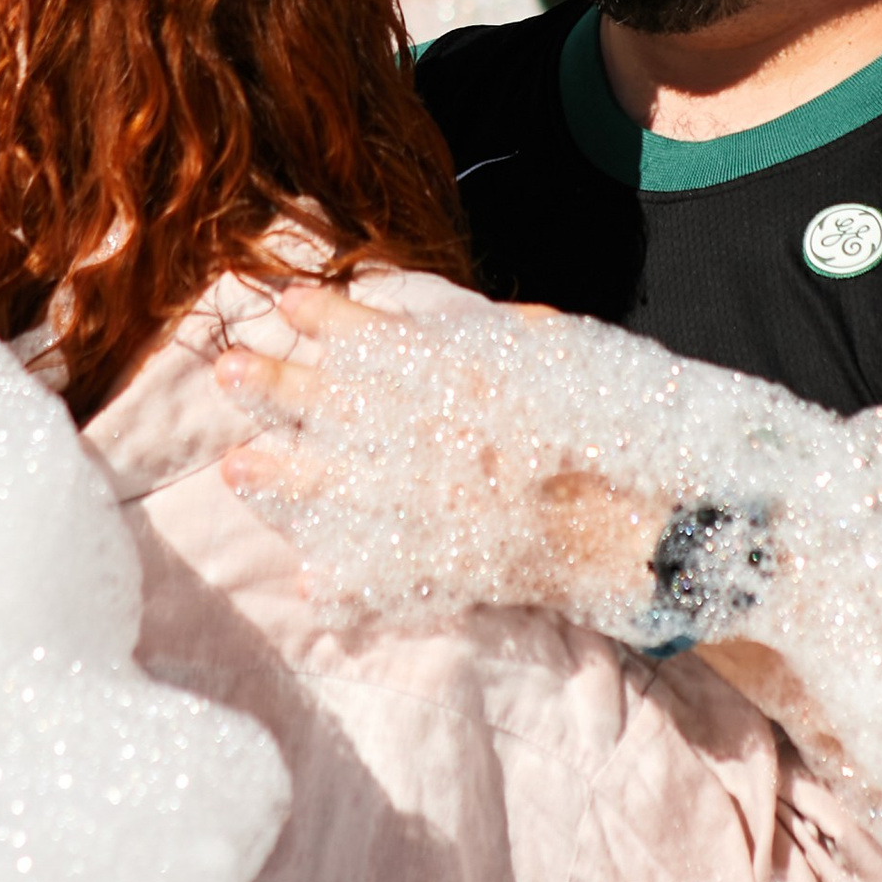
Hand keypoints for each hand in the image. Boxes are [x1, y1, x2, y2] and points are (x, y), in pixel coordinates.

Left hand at [214, 283, 669, 621]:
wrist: (655, 522)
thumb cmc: (612, 423)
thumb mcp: (556, 351)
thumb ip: (492, 337)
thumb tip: (443, 325)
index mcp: (462, 378)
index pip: (374, 338)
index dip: (327, 318)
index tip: (286, 302)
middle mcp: (435, 439)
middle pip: (337, 405)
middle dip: (278, 386)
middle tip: (226, 370)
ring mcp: (437, 507)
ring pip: (339, 486)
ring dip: (284, 475)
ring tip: (234, 467)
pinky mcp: (453, 565)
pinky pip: (384, 572)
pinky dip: (345, 578)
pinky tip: (309, 577)